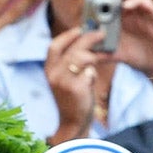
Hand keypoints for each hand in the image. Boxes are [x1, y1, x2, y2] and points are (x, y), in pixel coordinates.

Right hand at [44, 25, 102, 141]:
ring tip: (103, 56)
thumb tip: (88, 45)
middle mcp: (53, 74)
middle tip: (101, 34)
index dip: (67, 35)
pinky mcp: (75, 88)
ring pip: (82, 57)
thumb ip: (71, 63)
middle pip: (73, 48)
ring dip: (95, 55)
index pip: (54, 46)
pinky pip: (90, 72)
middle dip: (89, 38)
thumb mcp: (66, 79)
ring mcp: (64, 81)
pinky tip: (91, 81)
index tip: (80, 29)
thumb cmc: (72, 100)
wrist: (72, 123)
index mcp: (49, 70)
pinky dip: (93, 75)